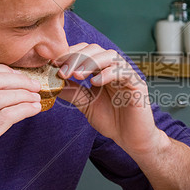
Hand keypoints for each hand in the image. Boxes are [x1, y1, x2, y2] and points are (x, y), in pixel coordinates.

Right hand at [0, 64, 42, 189]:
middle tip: (34, 85)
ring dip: (25, 95)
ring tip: (36, 98)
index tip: (18, 76)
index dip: (3, 70)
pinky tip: (34, 110)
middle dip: (19, 80)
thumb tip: (0, 94)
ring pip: (2, 96)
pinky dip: (25, 109)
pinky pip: (7, 116)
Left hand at [54, 43, 189, 189]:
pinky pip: (123, 72)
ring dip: (91, 62)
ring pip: (110, 56)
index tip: (54, 64)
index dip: (70, 54)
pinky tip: (94, 83)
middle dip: (77, 57)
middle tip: (63, 70)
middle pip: (96, 49)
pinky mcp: (137, 84)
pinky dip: (107, 74)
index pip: (85, 52)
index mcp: (101, 70)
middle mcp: (114, 68)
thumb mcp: (86, 104)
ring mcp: (126, 74)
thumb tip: (52, 83)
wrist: (131, 139)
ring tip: (77, 74)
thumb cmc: (112, 121)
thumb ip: (72, 92)